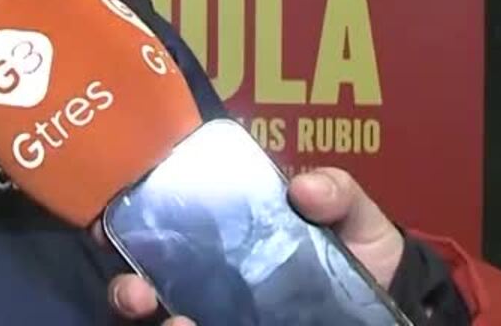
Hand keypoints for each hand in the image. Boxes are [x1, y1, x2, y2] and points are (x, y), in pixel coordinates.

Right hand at [100, 166, 405, 322]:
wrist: (391, 307)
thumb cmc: (362, 253)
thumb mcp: (355, 216)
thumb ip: (338, 193)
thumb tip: (303, 188)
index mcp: (223, 234)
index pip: (157, 224)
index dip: (124, 221)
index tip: (109, 221)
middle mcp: (208, 279)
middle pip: (146, 284)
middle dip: (127, 287)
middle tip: (136, 293)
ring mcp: (217, 314)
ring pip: (164, 320)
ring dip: (154, 320)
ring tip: (175, 325)